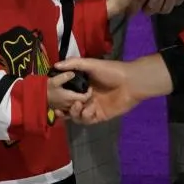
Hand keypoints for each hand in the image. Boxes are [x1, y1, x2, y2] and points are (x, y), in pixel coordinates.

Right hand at [55, 55, 172, 124]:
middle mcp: (85, 97)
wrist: (131, 82)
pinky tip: (91, 107)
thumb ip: (74, 63)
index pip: (66, 94)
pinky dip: (86, 115)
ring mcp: (92, 108)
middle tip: (60, 107)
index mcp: (82, 85)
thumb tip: (56, 65)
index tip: (52, 97)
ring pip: (77, 116)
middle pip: (69, 108)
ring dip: (75, 112)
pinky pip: (88, 120)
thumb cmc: (111, 71)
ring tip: (78, 104)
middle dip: (64, 109)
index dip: (59, 97)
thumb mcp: (91, 64)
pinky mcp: (100, 116)